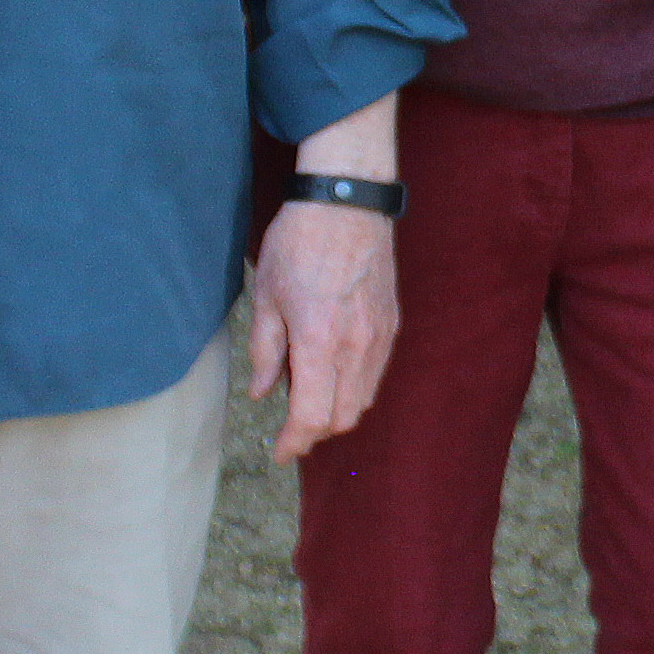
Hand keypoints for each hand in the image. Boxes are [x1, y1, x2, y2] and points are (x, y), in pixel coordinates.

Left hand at [251, 96, 402, 462]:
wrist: (347, 202)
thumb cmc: (299, 243)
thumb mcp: (266, 297)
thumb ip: (265, 351)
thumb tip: (263, 392)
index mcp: (319, 343)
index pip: (311, 416)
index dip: (294, 442)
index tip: (280, 451)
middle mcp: (356, 346)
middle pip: (342, 417)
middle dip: (315, 432)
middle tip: (290, 429)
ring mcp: (379, 336)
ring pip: (363, 398)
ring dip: (336, 411)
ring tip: (308, 399)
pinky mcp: (391, 323)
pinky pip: (375, 372)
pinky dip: (354, 387)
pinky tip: (332, 373)